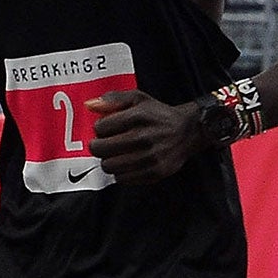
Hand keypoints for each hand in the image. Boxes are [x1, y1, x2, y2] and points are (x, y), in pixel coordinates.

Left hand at [87, 90, 201, 183]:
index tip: (106, 129)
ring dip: (108, 160)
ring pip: (108, 166)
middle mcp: (144, 137)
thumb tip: (90, 105)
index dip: (99, 128)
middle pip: (100, 149)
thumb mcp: (138, 98)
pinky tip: (128, 162)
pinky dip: (121, 172)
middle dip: (99, 146)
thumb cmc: (159, 115)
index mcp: (139, 116)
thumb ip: (113, 99)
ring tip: (117, 153)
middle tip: (106, 143)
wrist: (188, 132)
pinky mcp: (154, 173)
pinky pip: (122, 178)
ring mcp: (150, 157)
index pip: (100, 127)